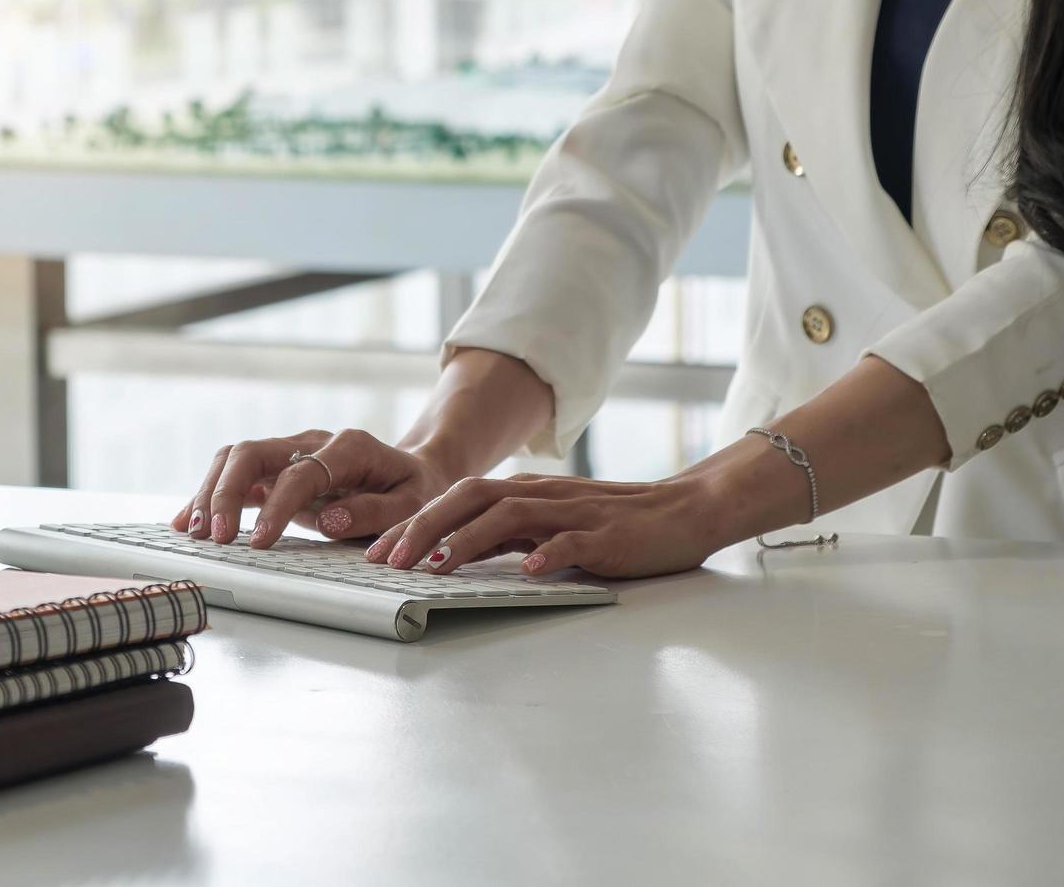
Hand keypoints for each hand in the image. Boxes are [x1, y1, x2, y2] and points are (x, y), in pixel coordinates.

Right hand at [171, 429, 455, 548]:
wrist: (415, 473)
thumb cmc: (414, 492)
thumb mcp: (412, 505)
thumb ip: (373, 513)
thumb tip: (329, 521)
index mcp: (348, 447)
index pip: (300, 473)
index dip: (276, 506)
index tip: (259, 542)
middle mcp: (312, 442)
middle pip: (253, 452)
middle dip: (226, 492)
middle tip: (215, 537)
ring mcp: (290, 452)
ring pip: (236, 458)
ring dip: (211, 493)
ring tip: (196, 533)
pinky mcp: (277, 469)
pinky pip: (235, 475)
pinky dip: (209, 496)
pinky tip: (188, 522)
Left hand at [365, 473, 716, 578]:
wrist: (685, 510)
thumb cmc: (615, 524)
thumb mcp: (552, 524)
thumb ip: (510, 533)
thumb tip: (452, 553)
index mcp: (526, 492)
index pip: (459, 498)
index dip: (415, 522)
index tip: (378, 552)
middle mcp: (542, 496)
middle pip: (471, 498)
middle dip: (423, 527)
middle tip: (387, 561)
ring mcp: (574, 514)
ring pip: (509, 516)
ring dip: (466, 541)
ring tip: (433, 567)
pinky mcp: (606, 536)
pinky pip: (571, 543)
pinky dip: (546, 555)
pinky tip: (526, 572)